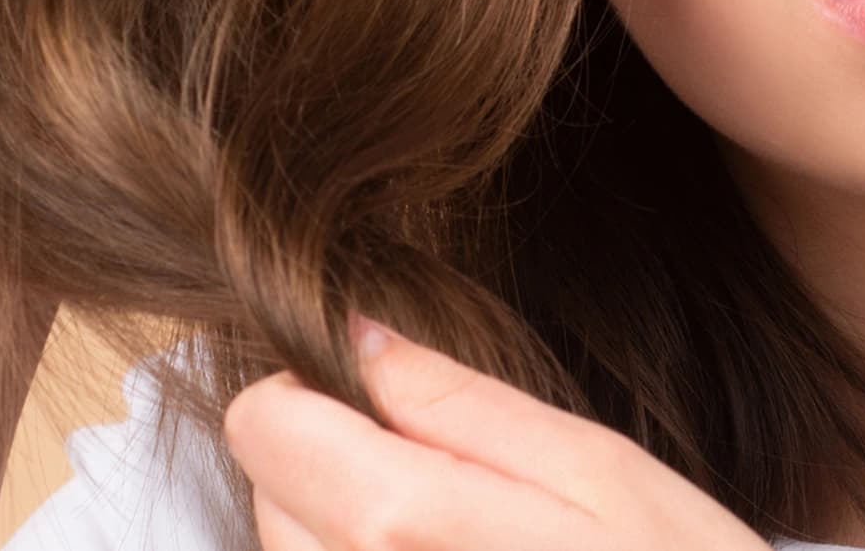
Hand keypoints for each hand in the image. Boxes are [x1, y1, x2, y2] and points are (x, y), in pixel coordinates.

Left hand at [223, 318, 773, 550]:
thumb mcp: (602, 470)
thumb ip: (465, 403)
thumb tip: (358, 334)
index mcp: (404, 530)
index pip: (262, 426)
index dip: (314, 393)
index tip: (382, 400)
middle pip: (268, 498)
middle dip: (335, 472)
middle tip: (457, 490)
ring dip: (350, 540)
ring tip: (466, 550)